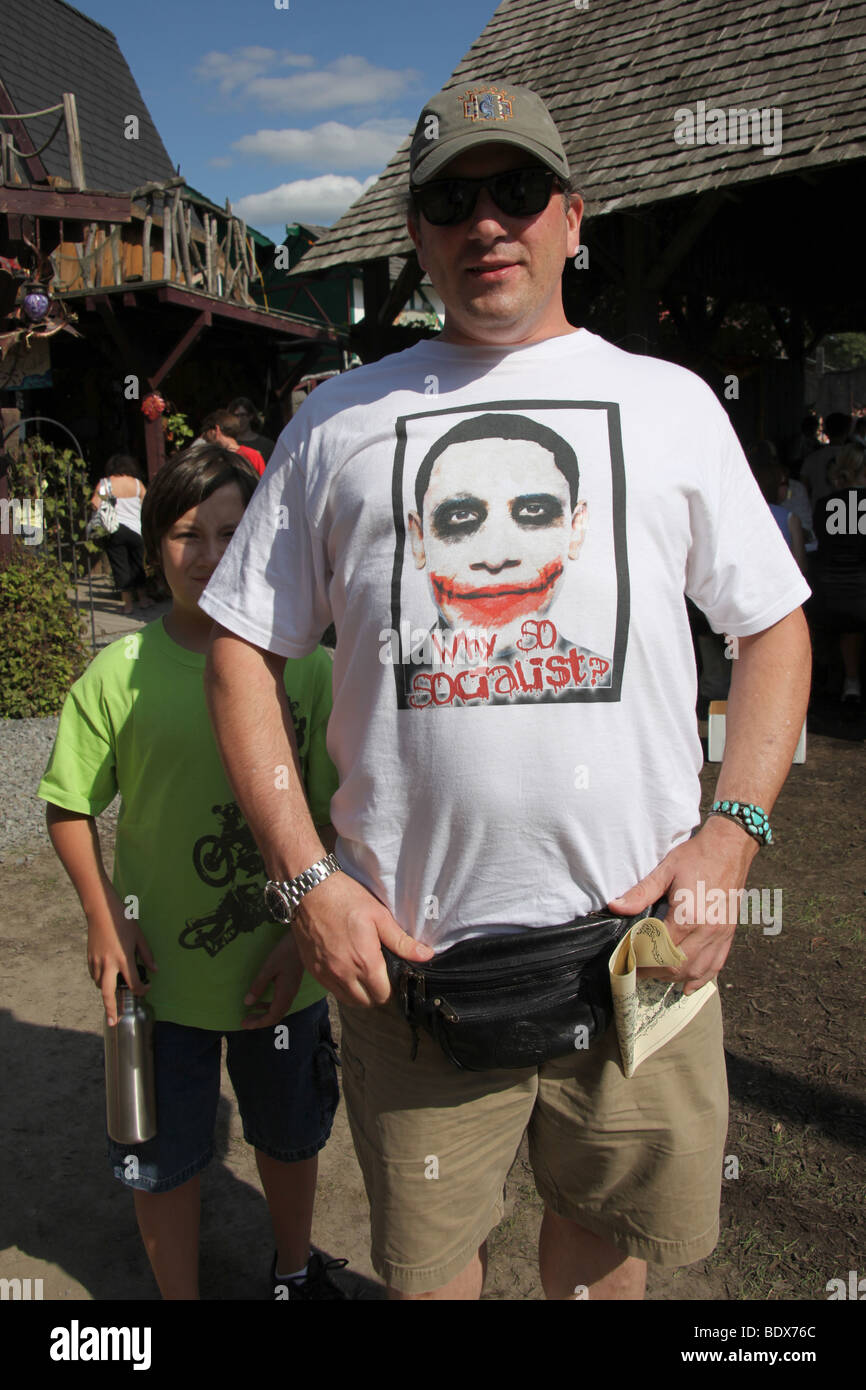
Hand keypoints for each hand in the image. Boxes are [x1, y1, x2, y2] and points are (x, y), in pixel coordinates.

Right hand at [87, 891, 157, 1024]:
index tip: (146, 989)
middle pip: (107, 993)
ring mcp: (96, 961)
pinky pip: (93, 975)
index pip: (133, 983)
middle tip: (113, 1021)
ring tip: (114, 992)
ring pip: (99, 984)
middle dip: (110, 1009)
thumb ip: (147, 954)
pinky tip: (105, 978)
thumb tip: (155, 970)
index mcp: (123, 958)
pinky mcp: (89, 957)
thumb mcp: (139, 936)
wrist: (100, 910)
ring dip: (106, 991)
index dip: (141, 990)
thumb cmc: (122, 920)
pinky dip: (99, 980)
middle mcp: (108, 963)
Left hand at [242, 933, 304, 1028]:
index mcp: (285, 994)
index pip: (272, 1016)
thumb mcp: (268, 968)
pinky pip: (280, 1002)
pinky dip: (269, 1006)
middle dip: (260, 1021)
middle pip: (276, 1015)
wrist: (301, 942)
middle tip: (244, 1022)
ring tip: (250, 1015)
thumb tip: (248, 1003)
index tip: (245, 1024)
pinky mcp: (291, 985)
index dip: (259, 1023)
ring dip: (264, 1014)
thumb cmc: (285, 953)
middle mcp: (290, 995)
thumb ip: (258, 985)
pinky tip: (260, 1002)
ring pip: (278, 1009)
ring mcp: (292, 990)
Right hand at [291, 871, 433, 1007]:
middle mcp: (344, 973)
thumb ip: (402, 941)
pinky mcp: (313, 969)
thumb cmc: (346, 899)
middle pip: (366, 1002)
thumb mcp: (379, 916)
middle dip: (376, 993)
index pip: (382, 995)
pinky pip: (331, 989)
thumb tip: (426, 956)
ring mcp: (326, 973)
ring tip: (363, 974)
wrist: (310, 890)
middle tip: (379, 976)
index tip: (391, 976)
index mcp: (364, 961)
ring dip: (358, 993)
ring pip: (347, 1000)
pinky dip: (341, 986)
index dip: (390, 989)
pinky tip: (345, 968)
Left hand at [607, 816, 758, 993]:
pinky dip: (702, 978)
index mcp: (689, 914)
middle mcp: (708, 929)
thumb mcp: (665, 870)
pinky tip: (688, 986)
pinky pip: (717, 964)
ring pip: (697, 970)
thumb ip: (641, 892)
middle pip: (678, 965)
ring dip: (675, 978)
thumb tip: (615, 906)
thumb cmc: (696, 856)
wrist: (730, 847)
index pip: (660, 949)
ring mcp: (721, 934)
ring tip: (657, 975)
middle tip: (637, 971)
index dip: (642, 959)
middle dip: (655, 972)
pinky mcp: (729, 933)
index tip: (628, 961)